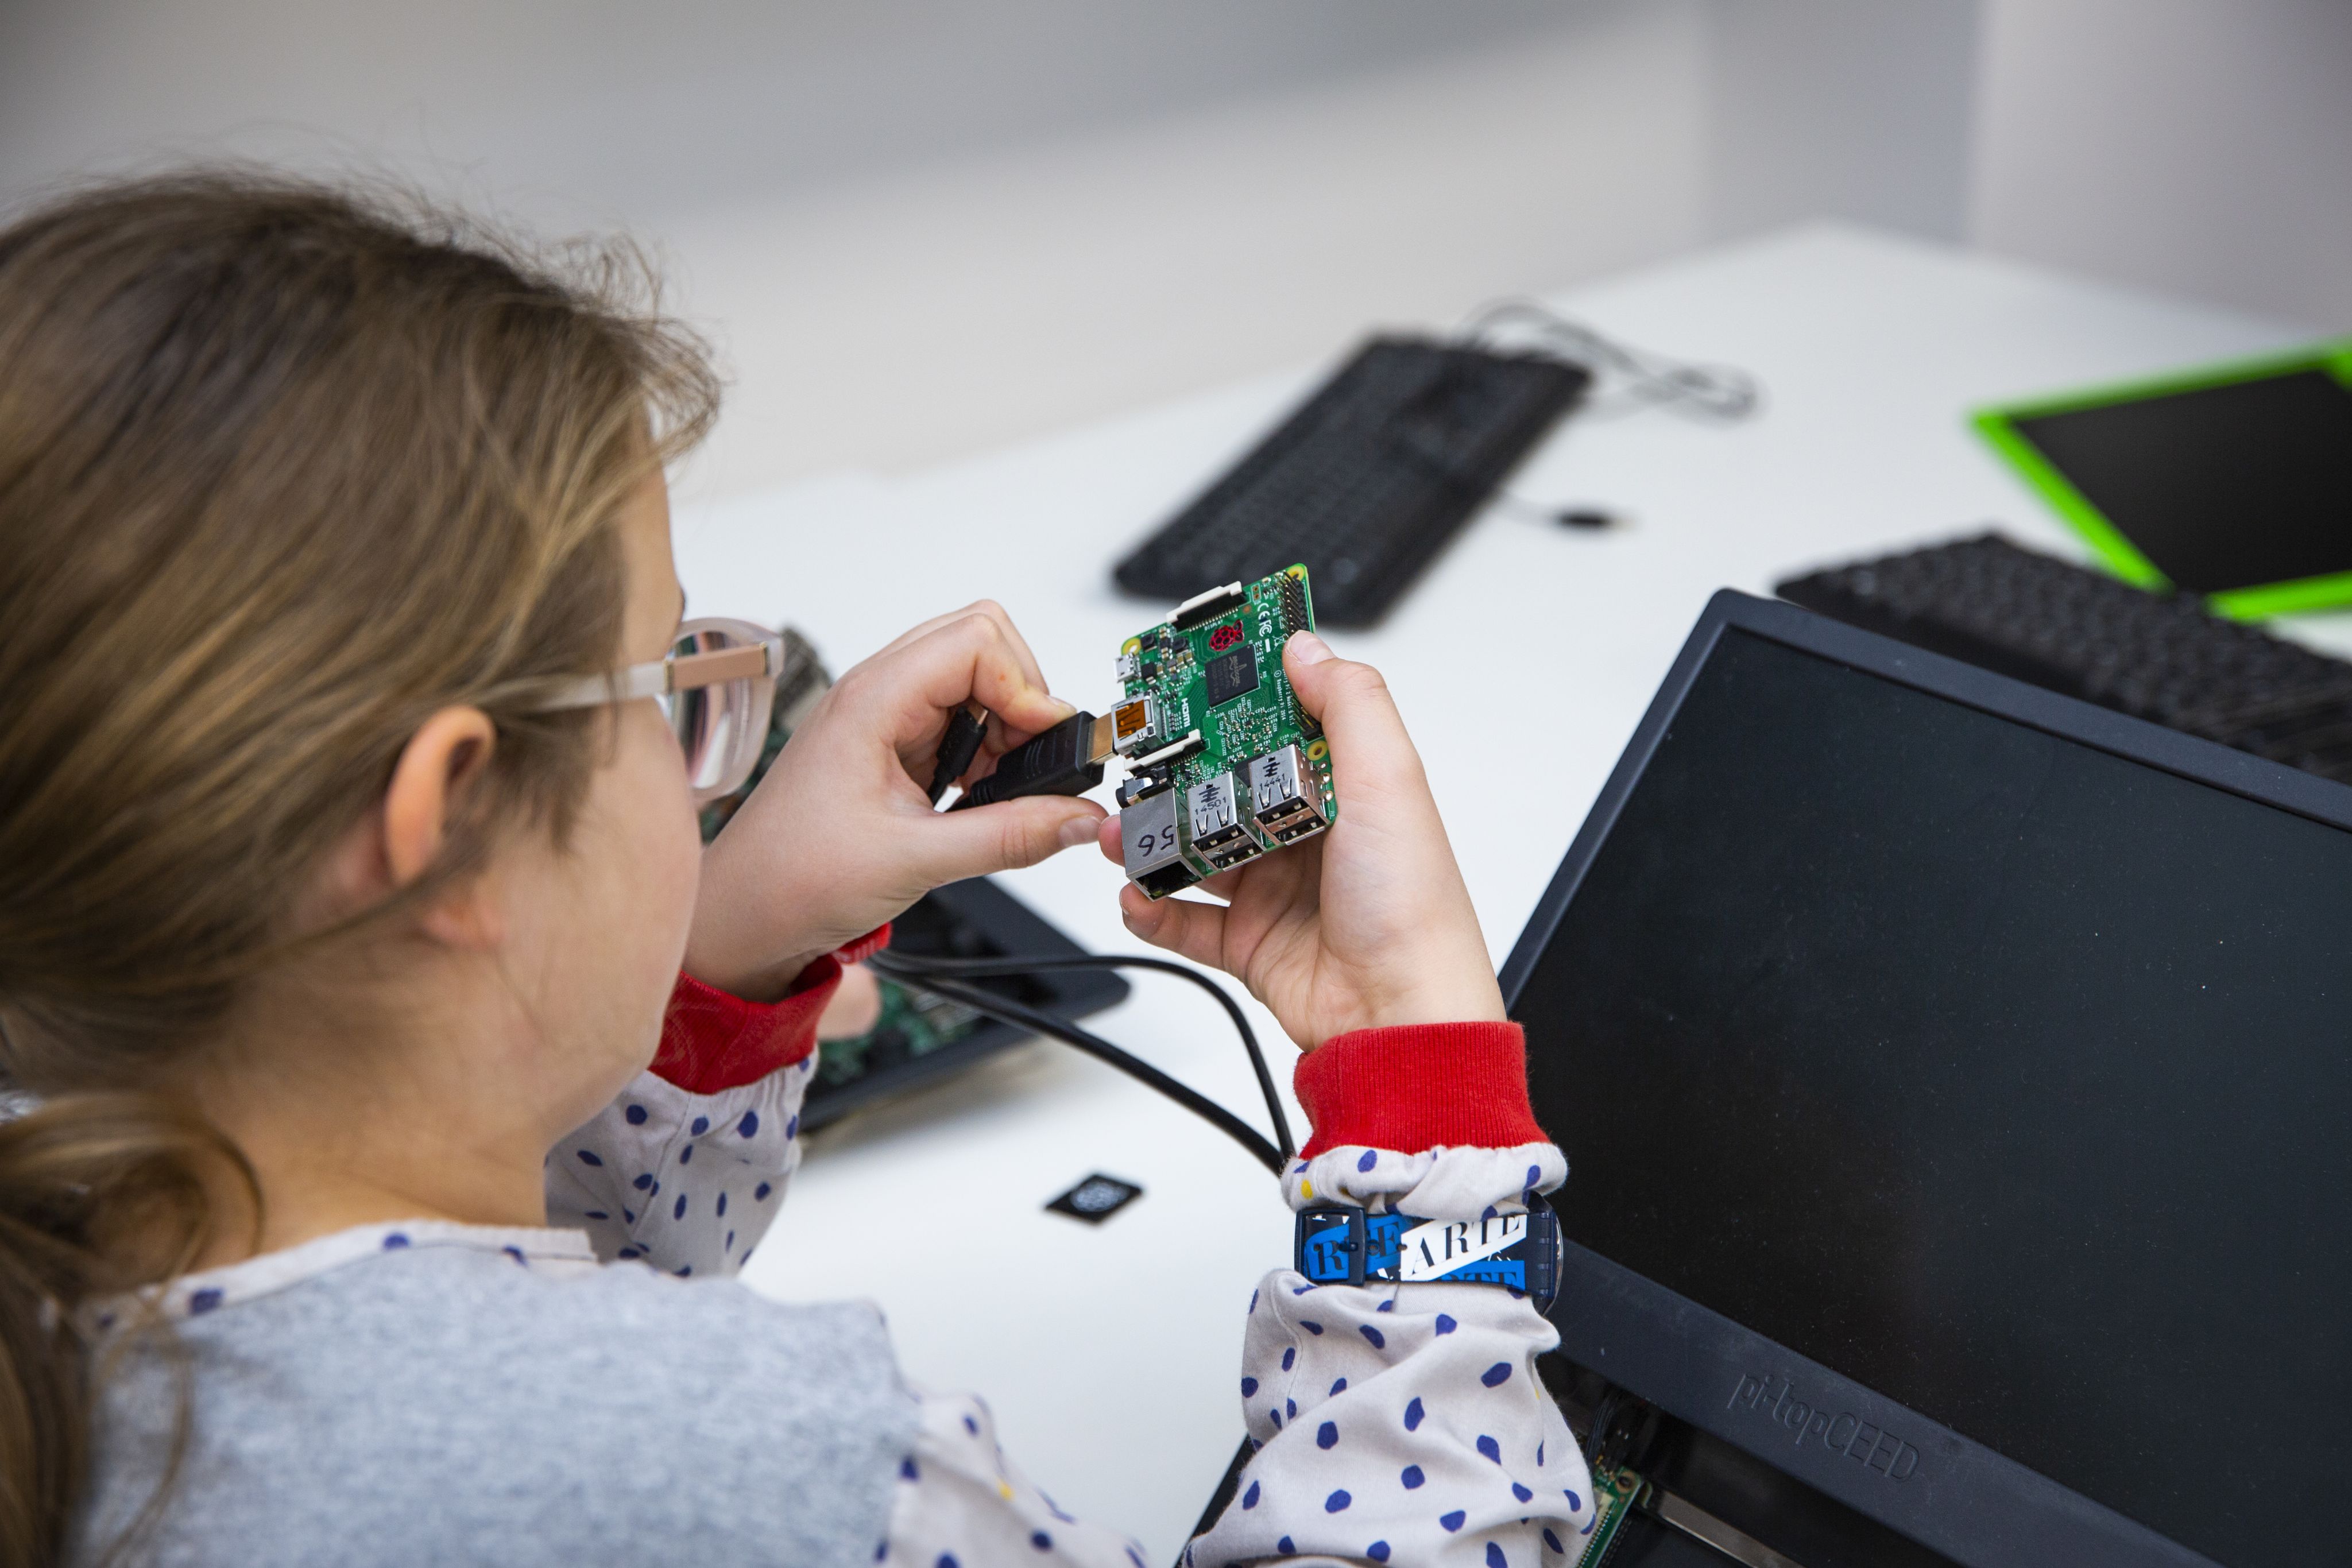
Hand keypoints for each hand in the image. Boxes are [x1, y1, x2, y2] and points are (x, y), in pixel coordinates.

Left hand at [686, 602, 1105, 999]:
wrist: (745, 913)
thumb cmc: (794, 878)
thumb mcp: (916, 860)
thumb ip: (1008, 836)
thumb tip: (1077, 817)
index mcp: (872, 701)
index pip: (976, 641)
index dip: (1023, 686)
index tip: (1043, 744)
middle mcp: (877, 695)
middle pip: (979, 641)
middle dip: (1022, 696)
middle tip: (1029, 760)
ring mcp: (884, 717)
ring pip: (972, 680)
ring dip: (1005, 727)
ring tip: (998, 788)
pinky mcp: (890, 746)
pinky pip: (958, 719)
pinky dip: (986, 750)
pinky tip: (977, 797)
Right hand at [1097, 631, 1503, 1047]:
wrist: (1401, 1020)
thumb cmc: (1413, 910)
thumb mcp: (1389, 783)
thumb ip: (1349, 704)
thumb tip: (1305, 645)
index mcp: (1346, 788)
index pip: (1283, 722)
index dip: (1237, 695)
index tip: (1188, 674)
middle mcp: (1310, 833)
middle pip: (1224, 785)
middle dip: (1174, 773)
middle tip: (1135, 761)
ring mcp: (1277, 888)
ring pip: (1196, 849)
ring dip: (1150, 839)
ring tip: (1119, 833)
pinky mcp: (1253, 943)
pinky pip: (1186, 921)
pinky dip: (1153, 910)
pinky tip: (1134, 896)